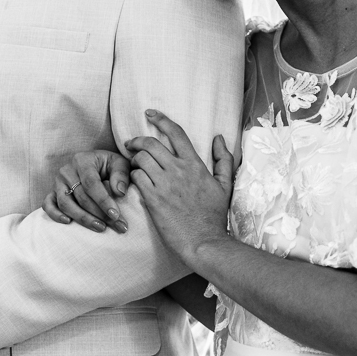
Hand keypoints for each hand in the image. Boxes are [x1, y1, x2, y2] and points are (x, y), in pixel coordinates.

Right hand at [43, 150, 129, 232]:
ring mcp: (57, 182)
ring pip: (65, 204)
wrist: (96, 164)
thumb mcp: (120, 163)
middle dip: (99, 214)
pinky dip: (55, 215)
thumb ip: (121, 175)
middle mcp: (67, 171)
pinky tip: (68, 222)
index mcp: (82, 160)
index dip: (103, 200)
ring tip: (101, 227)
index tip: (116, 214)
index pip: (91, 183)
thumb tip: (119, 192)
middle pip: (80, 197)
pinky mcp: (52, 193)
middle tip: (117, 226)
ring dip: (83, 218)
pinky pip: (48, 205)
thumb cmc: (109, 165)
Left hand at [126, 109, 234, 262]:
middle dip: (137, 140)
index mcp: (195, 164)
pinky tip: (136, 182)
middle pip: (151, 143)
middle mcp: (178, 170)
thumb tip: (219, 138)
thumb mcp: (225, 185)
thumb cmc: (214, 216)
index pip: (175, 133)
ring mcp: (164, 184)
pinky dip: (133, 176)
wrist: (204, 242)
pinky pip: (136, 178)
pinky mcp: (152, 199)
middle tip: (131, 144)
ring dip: (134, 159)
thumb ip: (223, 160)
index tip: (150, 113)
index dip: (160, 119)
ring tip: (133, 165)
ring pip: (140, 159)